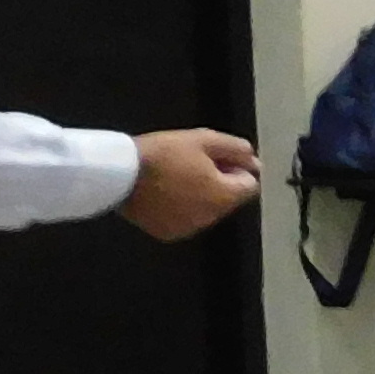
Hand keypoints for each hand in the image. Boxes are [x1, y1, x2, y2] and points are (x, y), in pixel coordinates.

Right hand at [124, 128, 259, 239]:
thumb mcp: (204, 140)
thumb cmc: (164, 153)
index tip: (217, 157)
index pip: (249, 185)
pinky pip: (185, 219)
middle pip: (228, 199)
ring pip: (206, 210)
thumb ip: (236, 149)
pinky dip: (181, 208)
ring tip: (176, 175)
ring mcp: (188, 229)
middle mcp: (210, 218)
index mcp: (223, 197)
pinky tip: (164, 192)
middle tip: (193, 162)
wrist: (120, 173)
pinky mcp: (167, 233)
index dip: (237, 168)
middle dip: (219, 181)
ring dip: (201, 195)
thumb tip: (254, 161)